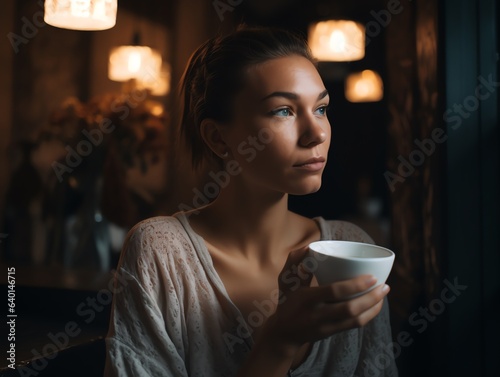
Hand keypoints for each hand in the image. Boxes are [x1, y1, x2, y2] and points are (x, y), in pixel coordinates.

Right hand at [262, 247, 389, 357]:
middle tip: (385, 285)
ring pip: (355, 320)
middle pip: (349, 309)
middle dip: (371, 298)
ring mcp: (325, 326)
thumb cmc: (287, 301)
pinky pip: (354, 326)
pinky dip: (368, 316)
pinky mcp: (332, 333)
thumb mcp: (285, 280)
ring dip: (373, 307)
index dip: (355, 285)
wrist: (284, 333)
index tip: (372, 276)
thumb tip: (308, 247)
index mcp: (306, 298)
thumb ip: (294, 261)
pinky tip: (375, 305)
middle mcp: (317, 315)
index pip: (334, 292)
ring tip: (384, 293)